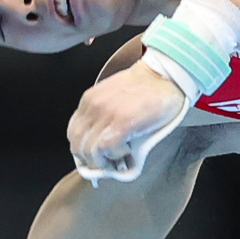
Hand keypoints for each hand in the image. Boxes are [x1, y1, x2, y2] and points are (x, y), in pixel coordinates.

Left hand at [69, 60, 193, 182]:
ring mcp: (106, 114)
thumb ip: (102, 115)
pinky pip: (105, 149)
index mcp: (89, 99)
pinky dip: (114, 156)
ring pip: (89, 150)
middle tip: (107, 162)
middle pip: (78, 145)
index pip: (73, 133)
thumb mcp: (113, 97)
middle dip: (91, 160)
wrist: (166, 76)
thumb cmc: (146, 87)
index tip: (95, 156)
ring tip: (119, 156)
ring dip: (104, 160)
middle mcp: (93, 106)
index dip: (82, 149)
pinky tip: (126, 150)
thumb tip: (99, 140)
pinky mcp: (122, 122)